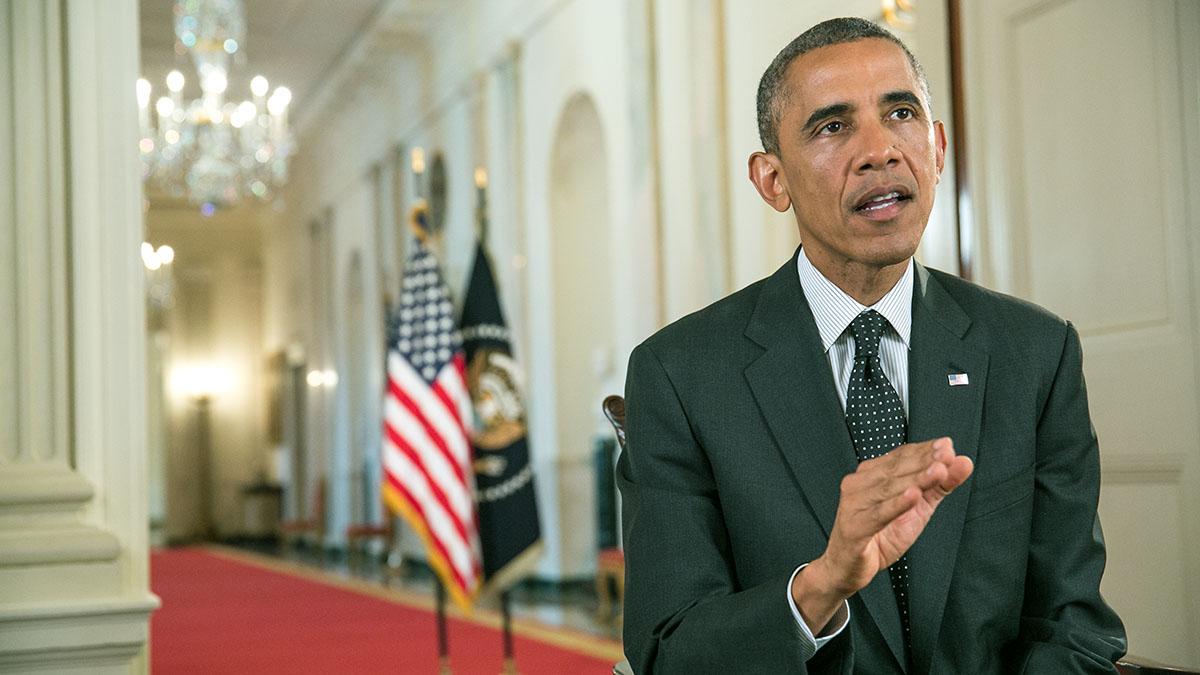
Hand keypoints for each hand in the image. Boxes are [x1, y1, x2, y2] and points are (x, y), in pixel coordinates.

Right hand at [791, 437, 972, 631]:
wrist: (849, 566)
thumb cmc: (879, 535)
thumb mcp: (918, 509)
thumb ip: (939, 485)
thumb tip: (963, 462)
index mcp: (872, 475)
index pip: (900, 456)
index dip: (924, 450)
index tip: (948, 446)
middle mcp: (859, 484)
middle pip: (895, 469)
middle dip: (924, 460)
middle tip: (947, 455)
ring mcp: (854, 504)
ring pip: (889, 488)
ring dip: (916, 479)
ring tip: (939, 471)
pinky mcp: (854, 527)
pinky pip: (878, 514)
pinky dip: (896, 505)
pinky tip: (913, 497)